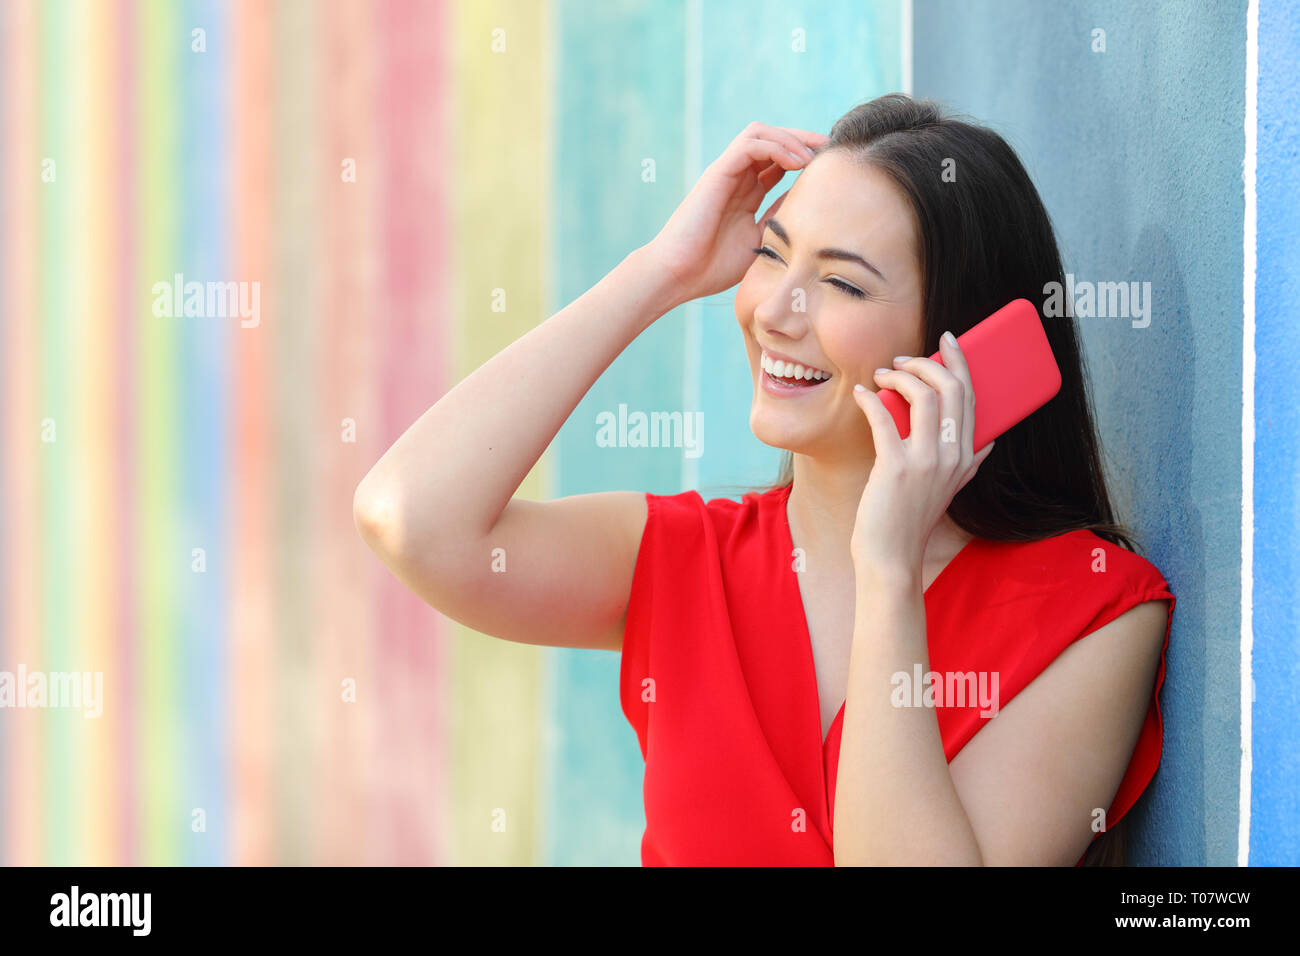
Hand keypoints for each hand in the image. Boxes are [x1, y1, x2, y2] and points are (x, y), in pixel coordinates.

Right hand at [643, 122, 827, 306]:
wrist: (678, 276)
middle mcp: (735, 178)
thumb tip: (812, 203)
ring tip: (814, 155)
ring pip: (762, 133)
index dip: (805, 159)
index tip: (832, 167)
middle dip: (803, 140)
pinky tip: (796, 162)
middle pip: (773, 141)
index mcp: (745, 194)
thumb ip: (780, 218)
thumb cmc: (712, 268)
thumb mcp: (760, 241)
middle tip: (831, 149)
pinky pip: (750, 143)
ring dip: (791, 139)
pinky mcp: (717, 172)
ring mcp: (725, 173)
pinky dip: (776, 146)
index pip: (779, 163)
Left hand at [849, 332, 995, 576]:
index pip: (971, 396)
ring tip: (880, 375)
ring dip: (899, 376)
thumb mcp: (950, 490)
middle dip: (926, 363)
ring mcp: (926, 461)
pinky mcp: (895, 467)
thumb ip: (969, 465)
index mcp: (966, 456)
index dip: (960, 362)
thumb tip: (989, 443)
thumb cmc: (911, 520)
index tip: (947, 340)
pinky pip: (884, 418)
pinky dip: (871, 399)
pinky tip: (862, 394)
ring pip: (924, 396)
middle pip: (951, 388)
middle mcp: (952, 456)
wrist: (891, 556)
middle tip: (901, 360)